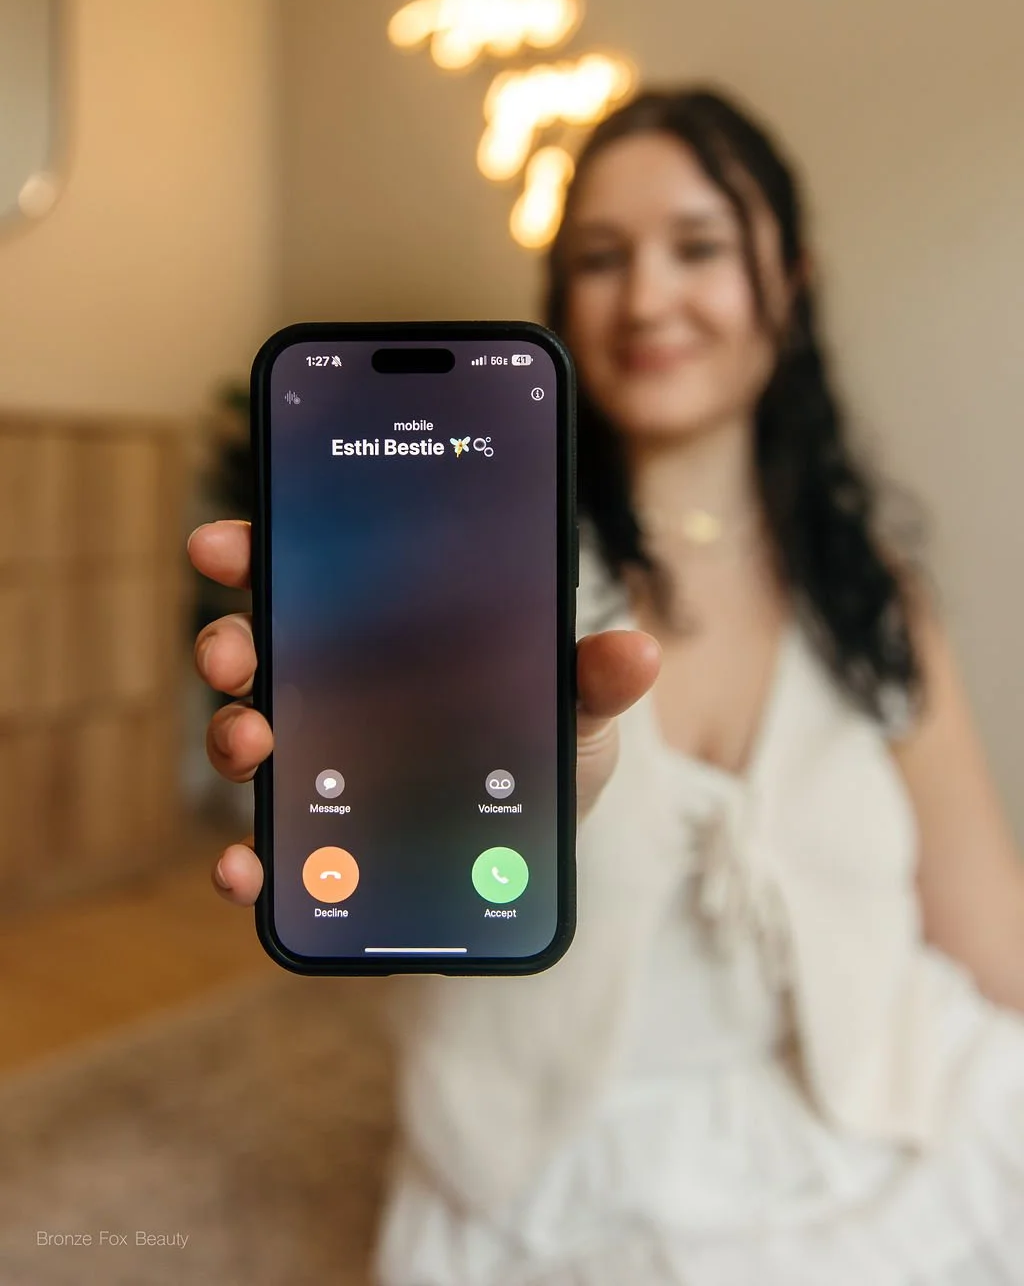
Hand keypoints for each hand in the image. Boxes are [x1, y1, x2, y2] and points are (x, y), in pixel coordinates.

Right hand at [187, 521, 660, 905]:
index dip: (255, 551)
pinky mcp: (320, 836)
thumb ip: (593, 681)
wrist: (543, 848)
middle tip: (232, 655)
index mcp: (384, 630)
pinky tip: (244, 869)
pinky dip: (242, 857)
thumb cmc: (549, 750)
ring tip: (253, 747)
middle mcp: (336, 685)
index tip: (221, 544)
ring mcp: (321, 758)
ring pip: (247, 732)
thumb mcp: (577, 710)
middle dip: (229, 642)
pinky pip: (266, 842)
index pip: (307, 573)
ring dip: (230, 735)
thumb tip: (638, 651)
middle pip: (258, 647)